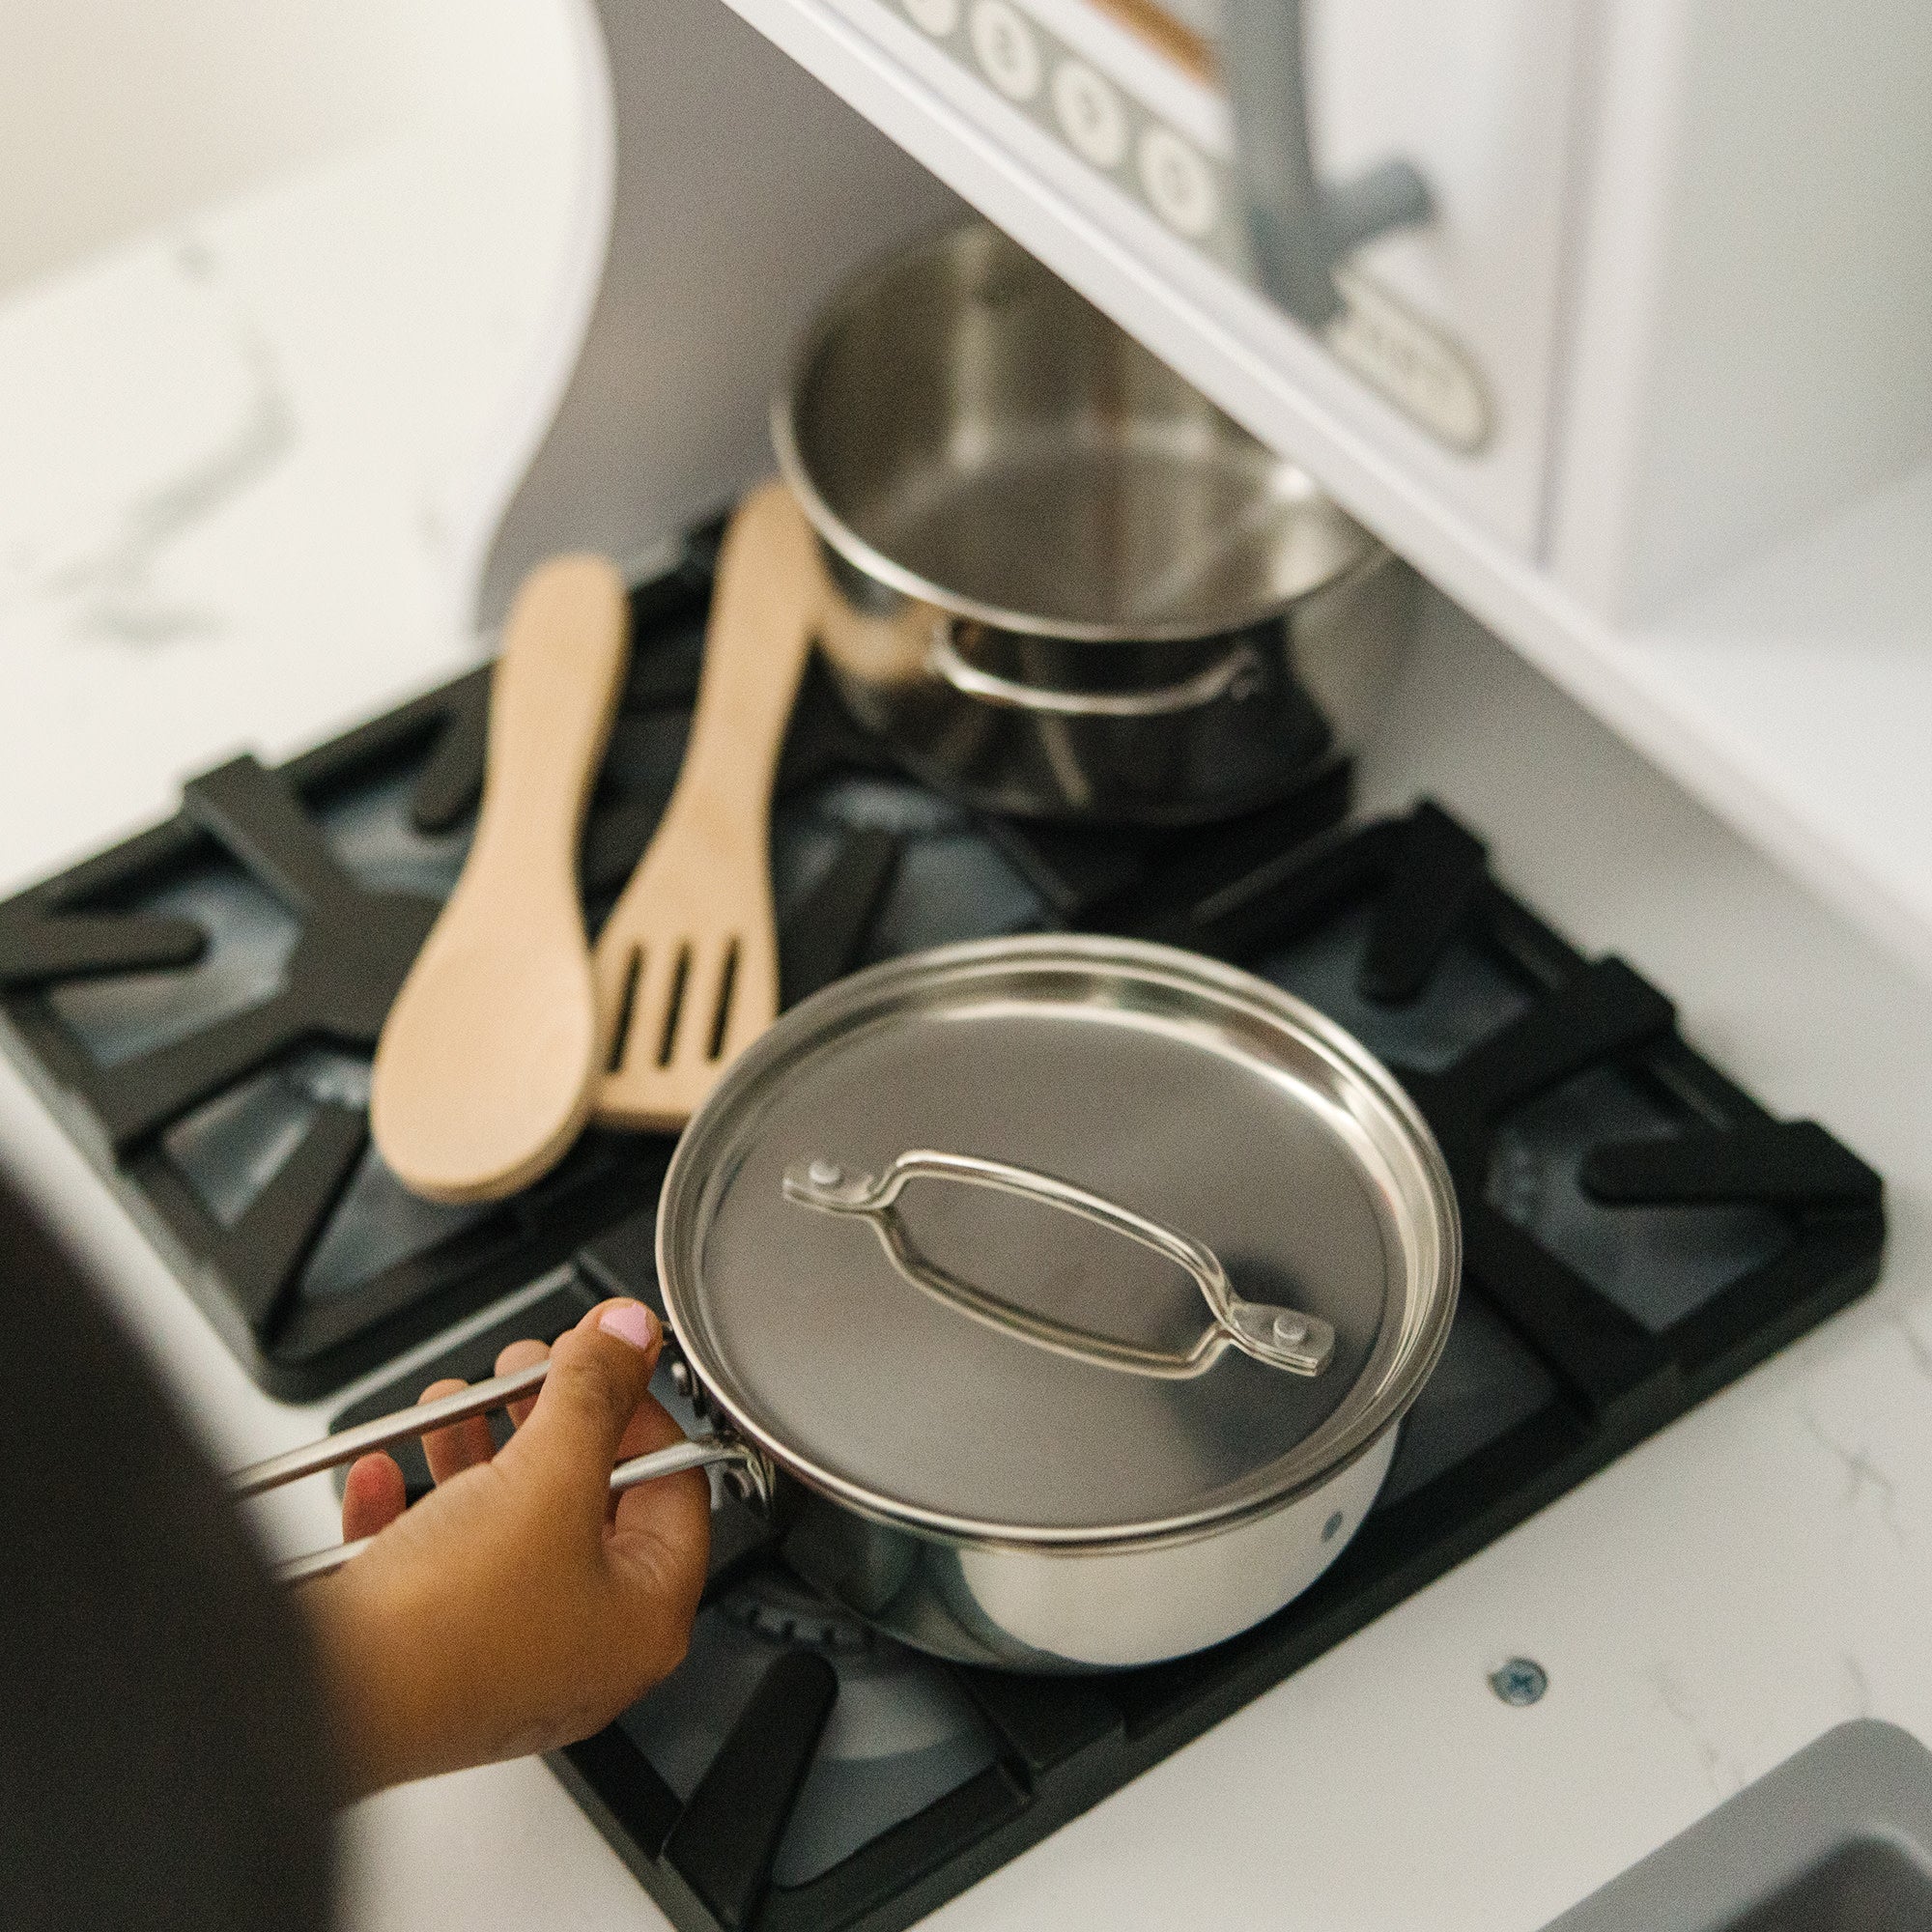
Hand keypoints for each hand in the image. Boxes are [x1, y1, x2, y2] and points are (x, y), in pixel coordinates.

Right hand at [298, 1298, 708, 1797]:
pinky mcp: (426, 1660)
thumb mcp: (547, 1476)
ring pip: (506, 1523)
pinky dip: (410, 1510)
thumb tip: (630, 1334)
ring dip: (477, 1450)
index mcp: (643, 1620)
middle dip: (548, 1420)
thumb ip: (596, 1393)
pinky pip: (430, 1564)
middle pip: (587, 1500)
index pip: (675, 1489)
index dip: (640, 1410)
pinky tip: (381, 1474)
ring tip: (448, 1404)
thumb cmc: (445, 1628)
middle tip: (525, 1369)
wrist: (315, 1706)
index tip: (604, 1363)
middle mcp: (581, 1650)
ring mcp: (501, 1659)